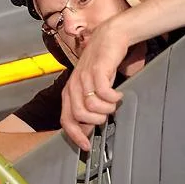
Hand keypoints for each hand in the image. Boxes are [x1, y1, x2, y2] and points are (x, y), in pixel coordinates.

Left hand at [60, 22, 128, 149]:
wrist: (110, 37)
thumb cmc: (102, 64)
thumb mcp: (91, 88)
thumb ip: (88, 106)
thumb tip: (89, 128)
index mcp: (69, 92)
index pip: (66, 120)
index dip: (75, 135)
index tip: (86, 146)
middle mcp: (73, 85)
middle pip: (78, 116)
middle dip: (95, 121)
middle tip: (107, 116)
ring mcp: (84, 77)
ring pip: (91, 106)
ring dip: (106, 109)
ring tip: (113, 103)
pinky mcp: (97, 70)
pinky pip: (103, 93)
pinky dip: (113, 98)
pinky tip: (118, 95)